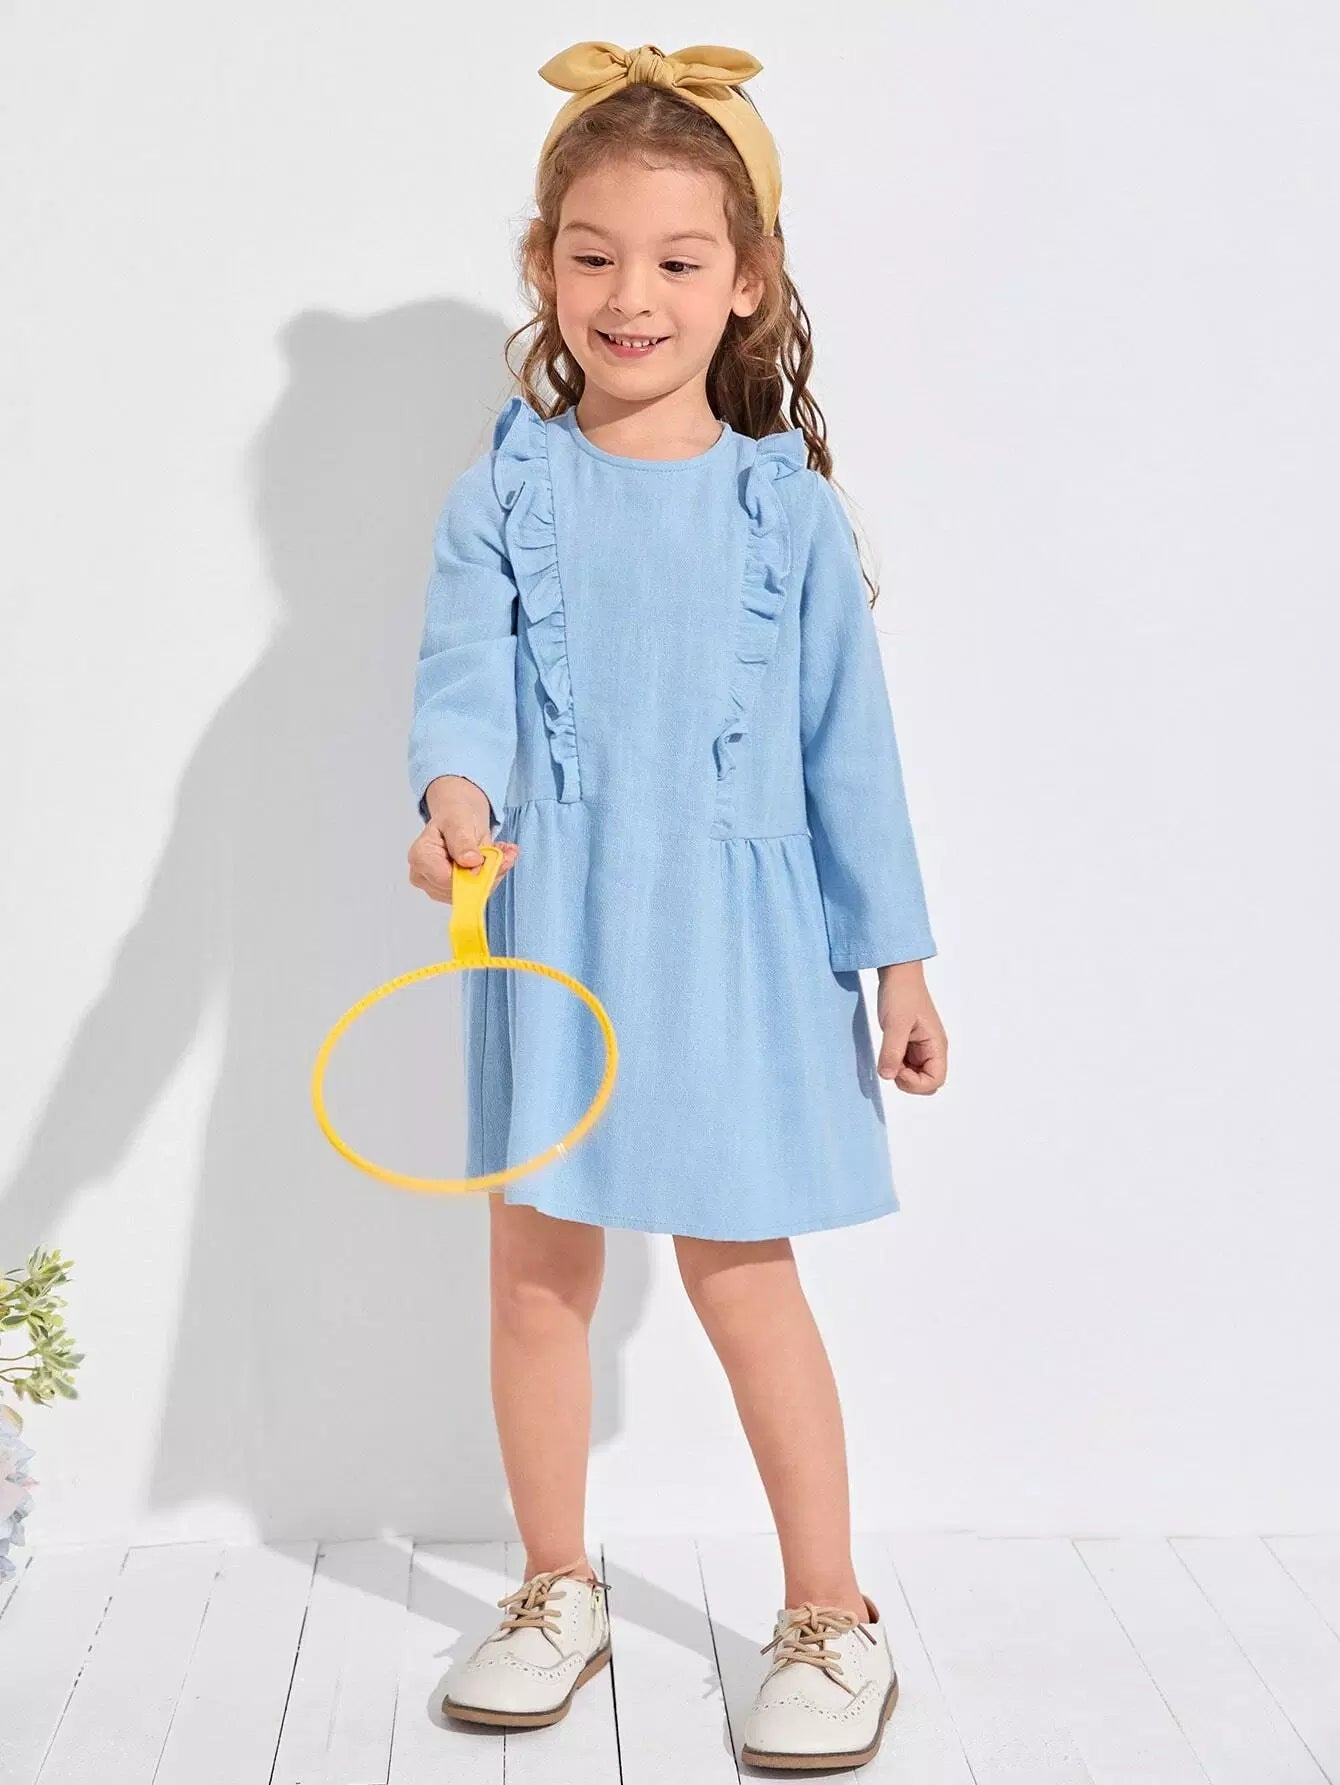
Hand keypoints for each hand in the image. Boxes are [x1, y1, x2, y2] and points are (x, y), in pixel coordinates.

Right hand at [407, 775, 518, 903]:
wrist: (458, 818)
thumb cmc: (454, 816)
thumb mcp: (459, 822)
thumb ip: (463, 842)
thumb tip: (471, 862)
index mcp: (421, 857)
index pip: (446, 879)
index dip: (472, 874)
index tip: (494, 859)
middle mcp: (424, 876)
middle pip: (460, 890)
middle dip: (488, 873)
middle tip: (508, 853)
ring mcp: (436, 888)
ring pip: (472, 894)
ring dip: (494, 873)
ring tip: (503, 852)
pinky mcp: (451, 893)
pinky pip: (477, 892)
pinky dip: (492, 876)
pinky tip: (495, 860)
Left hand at [875, 961, 946, 1092]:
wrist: (897, 973)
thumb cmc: (901, 993)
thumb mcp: (895, 1023)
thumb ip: (892, 1051)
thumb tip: (887, 1076)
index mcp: (936, 1045)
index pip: (935, 1081)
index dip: (915, 1083)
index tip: (897, 1070)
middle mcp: (932, 1049)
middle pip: (926, 1082)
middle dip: (908, 1081)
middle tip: (891, 1063)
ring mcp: (921, 1048)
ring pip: (915, 1075)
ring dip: (900, 1072)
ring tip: (888, 1053)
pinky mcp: (910, 1044)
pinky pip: (906, 1064)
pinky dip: (895, 1064)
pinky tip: (887, 1050)